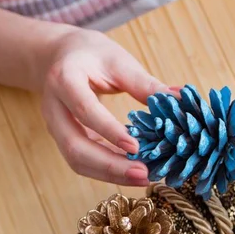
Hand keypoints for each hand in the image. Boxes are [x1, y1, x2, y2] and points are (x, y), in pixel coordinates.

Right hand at [39, 29, 168, 185]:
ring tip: (143, 178)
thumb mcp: (119, 61)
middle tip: (144, 174)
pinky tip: (134, 173)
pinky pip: (83, 161)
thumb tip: (180, 98)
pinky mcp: (66, 139)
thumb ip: (145, 83)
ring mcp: (56, 127)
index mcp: (64, 79)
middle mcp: (54, 108)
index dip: (109, 131)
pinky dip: (108, 171)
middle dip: (110, 166)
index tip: (136, 147)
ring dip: (110, 175)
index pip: (85, 110)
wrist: (60, 56)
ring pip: (77, 160)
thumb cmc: (92, 55)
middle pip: (75, 146)